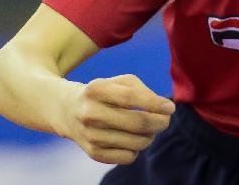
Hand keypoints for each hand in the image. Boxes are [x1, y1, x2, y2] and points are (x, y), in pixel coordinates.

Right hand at [57, 74, 174, 163]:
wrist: (68, 110)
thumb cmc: (106, 93)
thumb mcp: (121, 82)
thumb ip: (144, 91)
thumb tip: (165, 109)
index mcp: (96, 89)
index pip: (130, 98)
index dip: (155, 104)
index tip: (170, 108)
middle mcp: (89, 113)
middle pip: (137, 123)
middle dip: (160, 123)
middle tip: (165, 120)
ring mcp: (90, 135)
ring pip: (136, 143)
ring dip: (150, 136)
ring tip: (148, 129)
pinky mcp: (92, 153)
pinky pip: (128, 157)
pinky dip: (137, 149)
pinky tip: (132, 139)